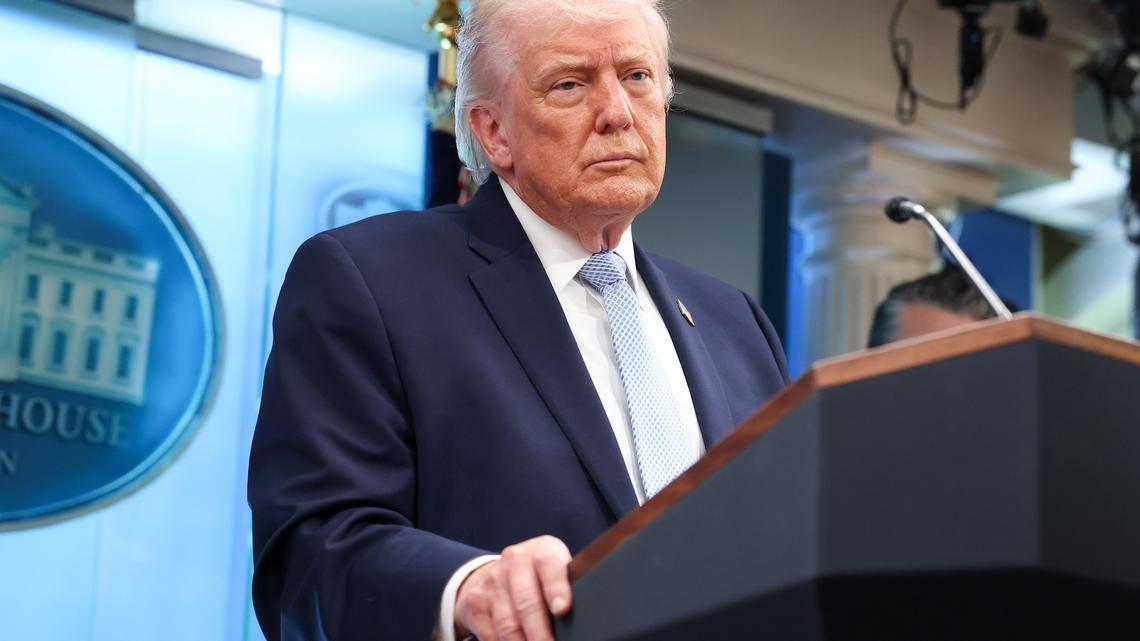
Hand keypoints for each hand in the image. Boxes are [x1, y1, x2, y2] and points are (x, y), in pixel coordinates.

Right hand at [454, 535, 571, 640]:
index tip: (562, 610)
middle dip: (539, 632)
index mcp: (542, 549)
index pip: (548, 564)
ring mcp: (493, 580)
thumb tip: (584, 618)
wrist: (500, 572)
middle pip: (526, 601)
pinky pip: (489, 632)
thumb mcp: (558, 572)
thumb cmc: (542, 577)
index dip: (556, 587)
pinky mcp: (476, 600)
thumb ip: (568, 588)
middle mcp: (515, 560)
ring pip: (507, 622)